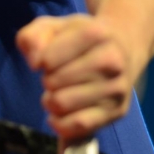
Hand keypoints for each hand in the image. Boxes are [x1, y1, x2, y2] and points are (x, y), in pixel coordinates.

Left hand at [16, 13, 143, 138]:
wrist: (121, 46)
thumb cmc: (76, 37)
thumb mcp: (50, 27)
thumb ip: (32, 37)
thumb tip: (35, 63)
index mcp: (96, 34)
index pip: (48, 59)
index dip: (39, 61)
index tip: (45, 60)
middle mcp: (112, 61)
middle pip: (54, 83)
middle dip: (46, 80)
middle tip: (55, 76)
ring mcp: (117, 88)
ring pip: (62, 105)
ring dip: (51, 101)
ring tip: (59, 91)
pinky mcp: (118, 111)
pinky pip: (78, 126)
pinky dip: (60, 124)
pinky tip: (58, 114)